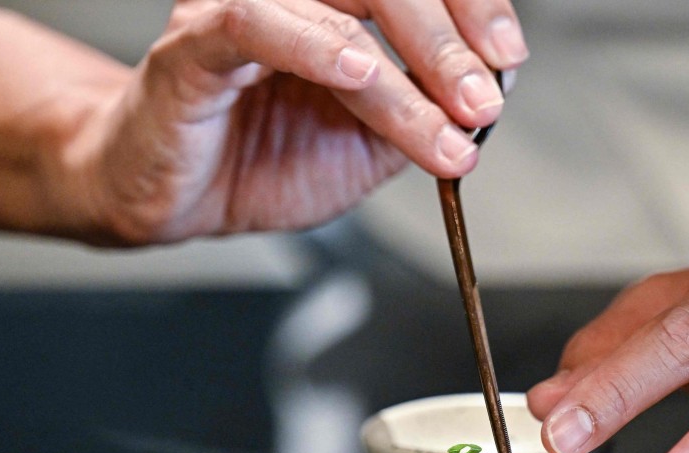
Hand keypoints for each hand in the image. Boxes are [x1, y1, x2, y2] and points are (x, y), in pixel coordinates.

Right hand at [67, 0, 526, 243]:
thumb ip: (422, 115)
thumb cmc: (264, 158)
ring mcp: (244, 6)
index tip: (508, 60)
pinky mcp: (197, 42)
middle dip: (449, 46)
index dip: (473, 8)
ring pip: (341, 12)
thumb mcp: (368, 146)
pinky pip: (256, 24)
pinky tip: (358, 75)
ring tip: (446, 127)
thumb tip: (490, 95)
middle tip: (483, 101)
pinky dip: (315, 47)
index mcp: (340, 5)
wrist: (181, 197)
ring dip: (404, 71)